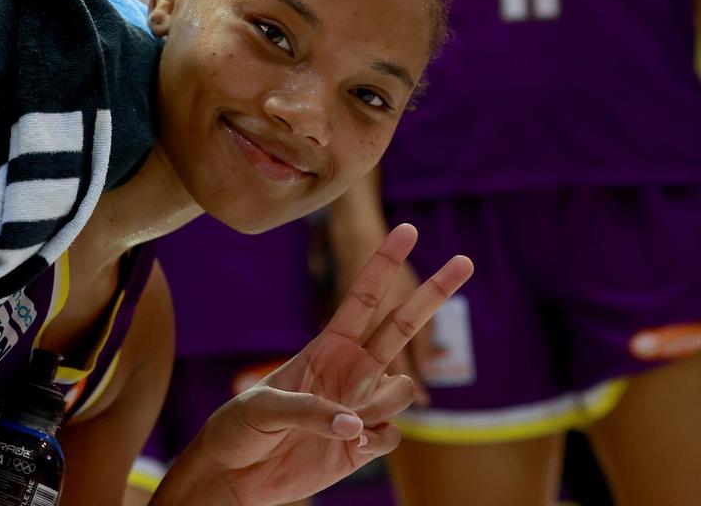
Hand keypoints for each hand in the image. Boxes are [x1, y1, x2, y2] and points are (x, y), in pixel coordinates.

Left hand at [159, 224, 471, 505]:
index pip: (363, 298)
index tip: (407, 230)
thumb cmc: (242, 427)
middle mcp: (351, 370)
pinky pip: (391, 435)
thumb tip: (357, 425)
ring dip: (378, 404)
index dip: (384, 264)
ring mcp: (362, 405)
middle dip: (433, 293)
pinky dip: (375, 440)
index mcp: (326, 347)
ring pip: (400, 391)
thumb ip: (311, 410)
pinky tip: (350, 444)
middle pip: (402, 325)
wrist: (237, 472)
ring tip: (346, 420)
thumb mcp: (265, 407)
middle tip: (465, 260)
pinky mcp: (365, 443)